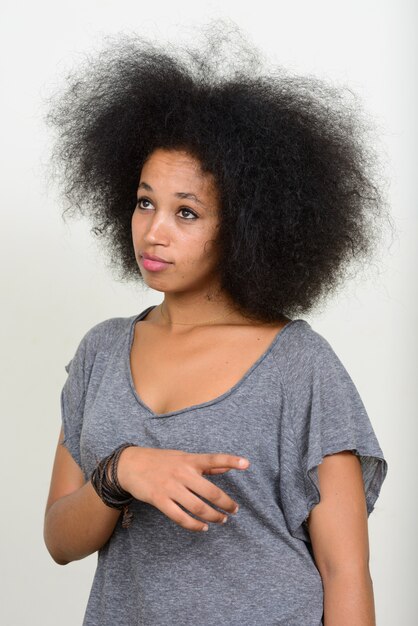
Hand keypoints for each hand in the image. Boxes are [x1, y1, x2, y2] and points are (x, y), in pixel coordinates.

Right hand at [117, 447, 249, 531]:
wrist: (130, 465)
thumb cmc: (160, 460)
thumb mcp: (182, 457)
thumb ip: (204, 465)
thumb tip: (224, 468)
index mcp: (189, 460)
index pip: (214, 459)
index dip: (231, 461)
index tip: (246, 464)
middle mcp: (182, 472)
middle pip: (210, 491)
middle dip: (226, 504)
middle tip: (234, 510)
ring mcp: (171, 487)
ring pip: (197, 507)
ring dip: (213, 516)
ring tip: (221, 520)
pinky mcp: (160, 500)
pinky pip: (180, 517)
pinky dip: (194, 525)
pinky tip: (203, 527)